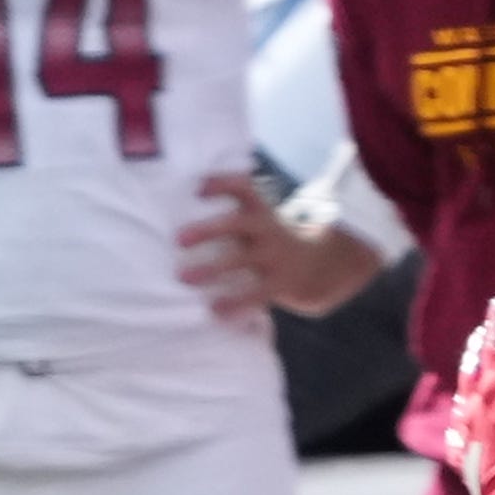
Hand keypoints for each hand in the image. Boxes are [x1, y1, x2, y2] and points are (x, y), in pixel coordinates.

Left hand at [175, 173, 380, 318]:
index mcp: (259, 210)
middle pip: (237, 223)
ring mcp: (274, 257)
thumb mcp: (257, 221)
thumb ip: (228, 216)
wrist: (319, 268)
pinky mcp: (280, 284)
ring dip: (213, 269)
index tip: (198, 189)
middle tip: (179, 240)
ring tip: (185, 278)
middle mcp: (267, 229)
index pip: (242, 188)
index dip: (221, 184)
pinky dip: (236, 303)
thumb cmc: (269, 242)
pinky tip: (216, 310)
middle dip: (208, 229)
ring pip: (242, 260)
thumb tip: (175, 217)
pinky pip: (256, 294)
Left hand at [446, 294, 494, 494]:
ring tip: (469, 379)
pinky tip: (459, 435)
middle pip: (473, 371)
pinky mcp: (468, 466)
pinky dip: (460, 433)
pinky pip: (458, 443)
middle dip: (479, 352)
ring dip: (467, 388)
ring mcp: (469, 438)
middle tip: (478, 338)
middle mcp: (475, 408)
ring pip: (462, 403)